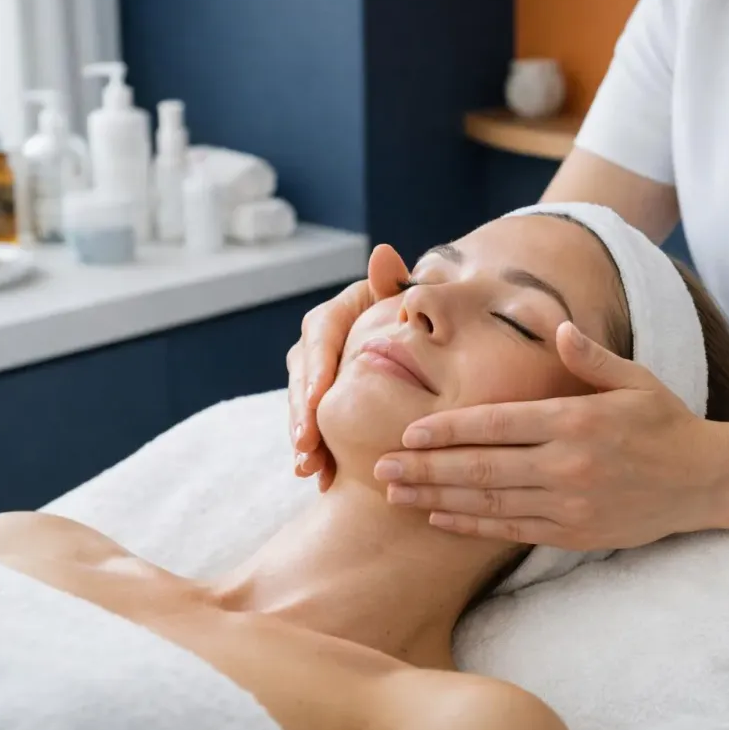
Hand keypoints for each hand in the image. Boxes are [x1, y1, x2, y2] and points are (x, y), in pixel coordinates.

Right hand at [288, 246, 409, 489]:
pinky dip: (314, 449)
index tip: (315, 401)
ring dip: (303, 436)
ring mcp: (318, 372)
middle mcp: (322, 341)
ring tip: (308, 468)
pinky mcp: (323, 401)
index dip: (316, 368)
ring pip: (301, 403)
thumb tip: (382, 254)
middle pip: (303, 373)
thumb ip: (395, 284)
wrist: (427, 346)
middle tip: (306, 444)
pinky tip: (316, 475)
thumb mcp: (409, 304)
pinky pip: (313, 424)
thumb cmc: (423, 321)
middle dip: (302, 412)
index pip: (320, 334)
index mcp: (340, 312)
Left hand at [373, 322, 728, 548]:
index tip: (408, 433)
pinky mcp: (574, 533)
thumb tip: (556, 326)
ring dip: (438, 500)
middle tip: (380, 469)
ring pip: (490, 503)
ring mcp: (570, 504)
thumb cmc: (664, 421)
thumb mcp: (634, 378)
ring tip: (397, 495)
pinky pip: (512, 529)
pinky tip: (440, 519)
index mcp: (575, 420)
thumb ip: (589, 356)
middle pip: (482, 468)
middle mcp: (567, 465)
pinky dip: (473, 526)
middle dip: (426, 469)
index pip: (497, 425)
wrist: (706, 481)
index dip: (448, 430)